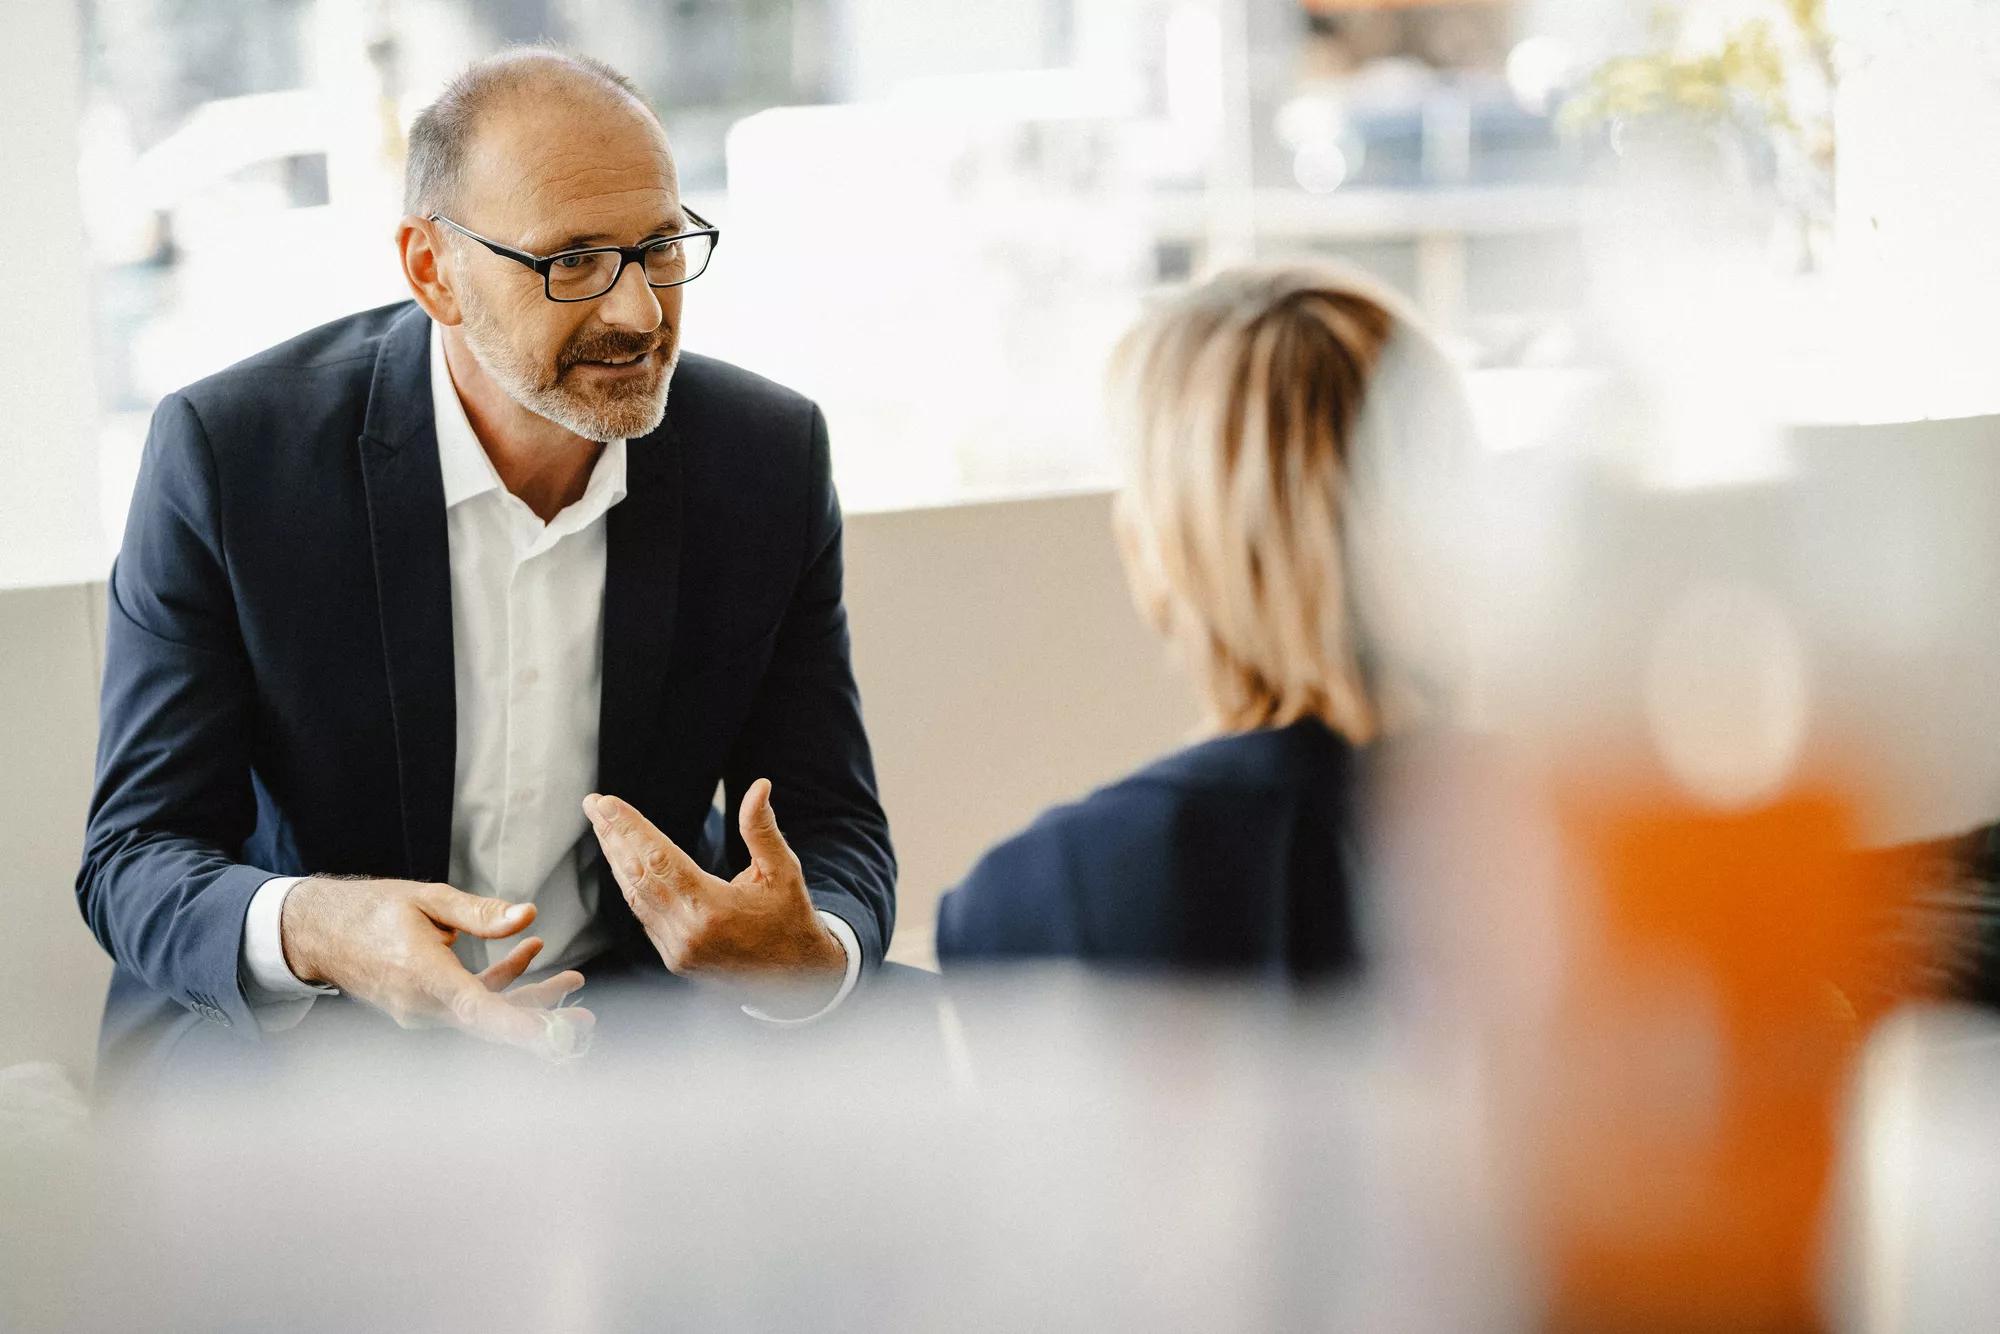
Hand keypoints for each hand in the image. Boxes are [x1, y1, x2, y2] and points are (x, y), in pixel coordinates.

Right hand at [281, 877, 594, 1057]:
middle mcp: (423, 1005)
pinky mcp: (425, 1008)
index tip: (553, 1036)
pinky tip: (529, 953)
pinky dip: (501, 984)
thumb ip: (479, 912)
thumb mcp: (427, 899)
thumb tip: (528, 914)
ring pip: (486, 1014)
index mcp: (423, 976)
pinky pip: (471, 1003)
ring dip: (530, 1000)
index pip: (477, 1010)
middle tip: (587, 1021)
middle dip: (542, 1023)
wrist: (321, 933)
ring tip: (574, 980)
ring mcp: (423, 1012)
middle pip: (492, 1023)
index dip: (518, 1025)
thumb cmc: (372, 910)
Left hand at [583, 781, 845, 1008]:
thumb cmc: (791, 918)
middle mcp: (687, 933)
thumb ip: (762, 829)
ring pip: (635, 897)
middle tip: (594, 805)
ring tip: (603, 827)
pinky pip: (643, 916)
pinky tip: (623, 863)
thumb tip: (759, 786)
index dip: (629, 828)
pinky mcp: (675, 960)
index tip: (606, 803)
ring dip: (616, 859)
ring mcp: (677, 951)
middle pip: (638, 875)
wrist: (799, 977)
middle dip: (612, 836)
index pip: (658, 859)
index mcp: (712, 909)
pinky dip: (631, 886)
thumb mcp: (783, 871)